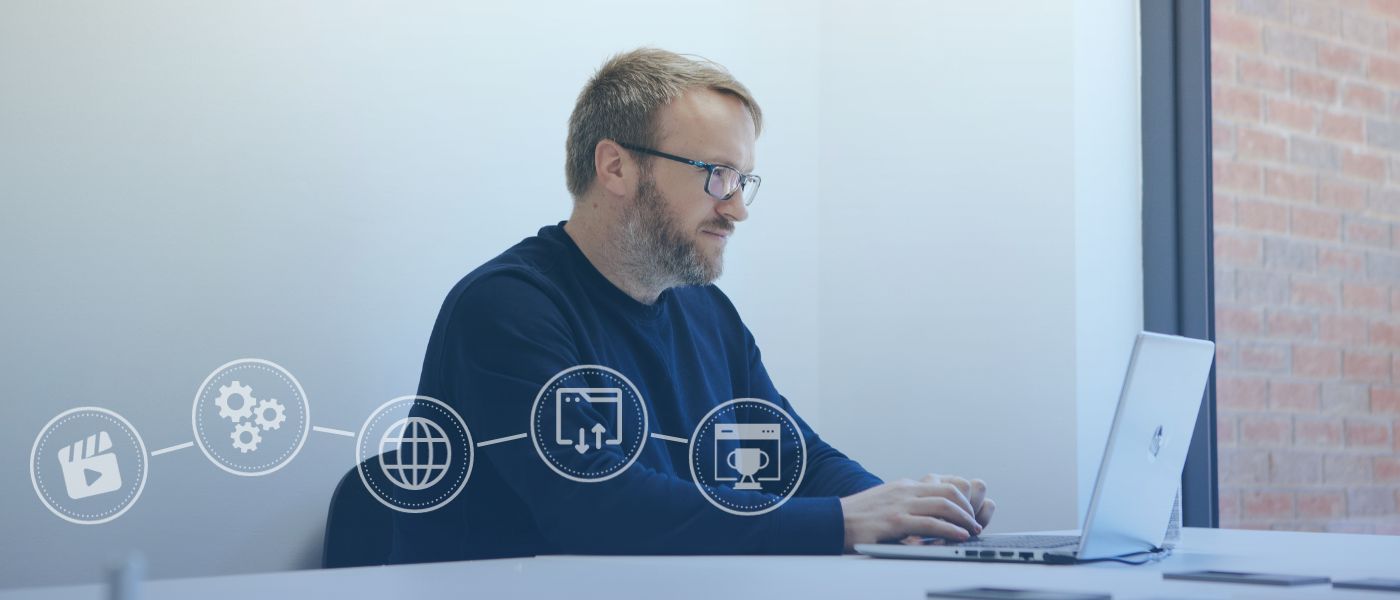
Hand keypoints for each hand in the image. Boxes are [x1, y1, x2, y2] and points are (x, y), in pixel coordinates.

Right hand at [838, 474, 994, 551]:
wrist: (833, 521)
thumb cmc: (859, 517)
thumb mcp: (886, 502)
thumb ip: (906, 504)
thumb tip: (926, 514)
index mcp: (905, 486)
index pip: (943, 483)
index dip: (963, 496)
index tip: (970, 510)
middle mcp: (906, 491)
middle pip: (949, 490)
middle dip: (968, 507)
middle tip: (975, 522)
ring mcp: (900, 504)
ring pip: (944, 504)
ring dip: (964, 519)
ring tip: (972, 531)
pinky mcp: (895, 521)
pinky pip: (930, 524)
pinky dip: (950, 530)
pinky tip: (959, 537)